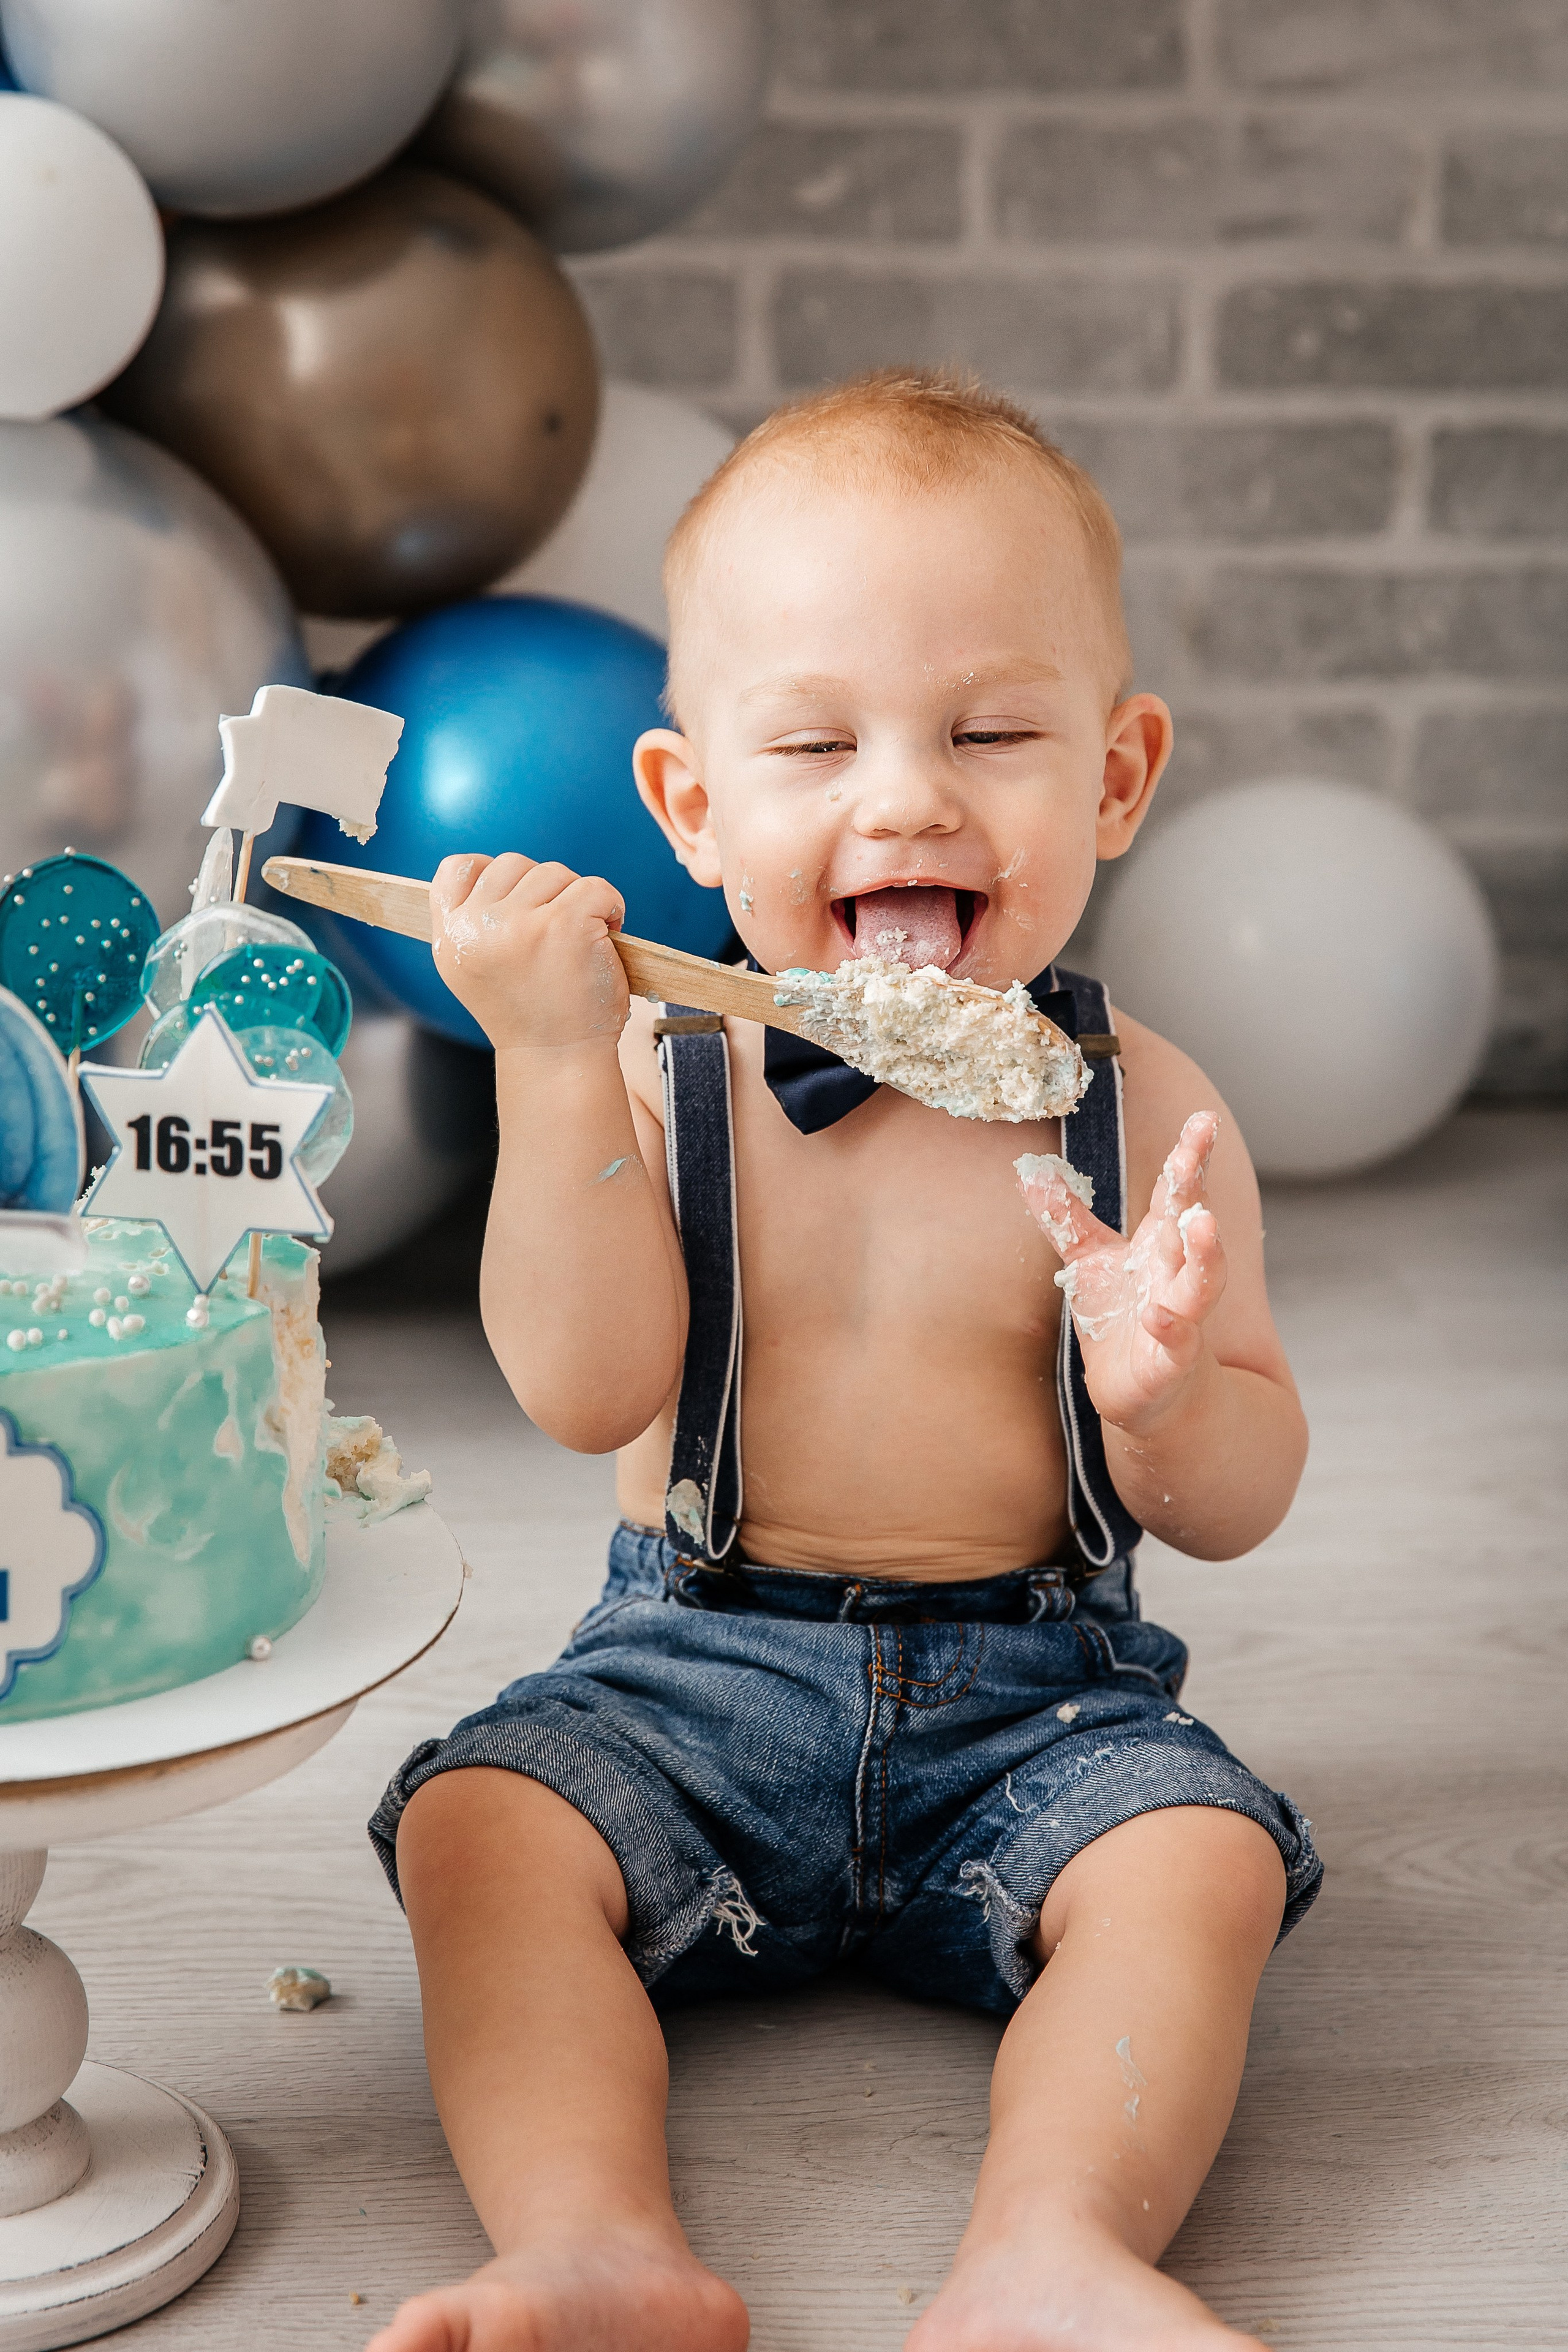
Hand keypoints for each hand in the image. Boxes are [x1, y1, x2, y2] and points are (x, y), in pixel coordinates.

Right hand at [431, 852, 629, 1052]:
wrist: (558, 1058)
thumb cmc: (529, 1014)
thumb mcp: (475, 969)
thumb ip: (475, 923)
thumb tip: (495, 872)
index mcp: (450, 937)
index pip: (457, 868)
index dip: (491, 871)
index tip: (519, 900)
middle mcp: (478, 928)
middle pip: (513, 864)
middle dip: (543, 889)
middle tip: (558, 929)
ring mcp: (520, 924)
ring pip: (554, 872)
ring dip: (576, 898)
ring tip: (581, 938)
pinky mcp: (565, 925)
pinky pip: (595, 887)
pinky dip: (610, 904)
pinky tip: (608, 933)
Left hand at [1017, 1112, 1226, 1434]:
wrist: (1142, 1392)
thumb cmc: (1121, 1318)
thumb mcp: (1087, 1259)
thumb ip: (1065, 1216)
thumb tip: (1030, 1170)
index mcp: (1163, 1243)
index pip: (1178, 1192)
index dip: (1190, 1156)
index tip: (1202, 1119)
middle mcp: (1178, 1274)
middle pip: (1192, 1225)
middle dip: (1195, 1189)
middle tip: (1194, 1154)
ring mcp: (1181, 1316)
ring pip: (1201, 1282)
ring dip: (1206, 1254)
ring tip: (1203, 1223)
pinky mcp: (1172, 1359)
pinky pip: (1178, 1341)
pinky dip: (1172, 1328)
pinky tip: (1160, 1316)